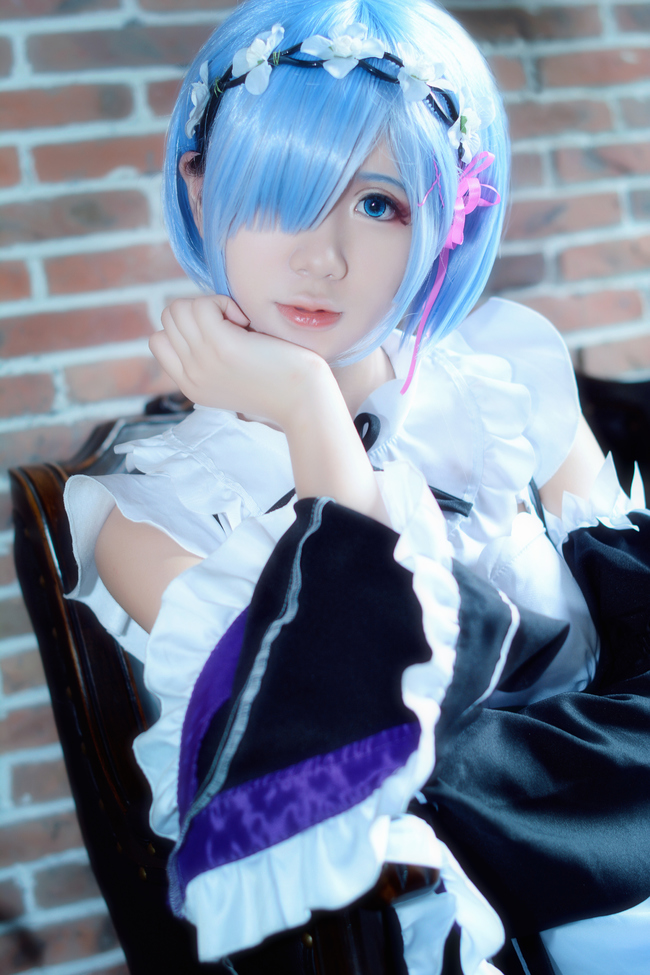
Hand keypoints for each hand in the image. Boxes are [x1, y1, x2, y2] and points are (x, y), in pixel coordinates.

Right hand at [150, 295, 330, 426]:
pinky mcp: (221, 347)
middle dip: (199, 312)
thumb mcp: (232, 377)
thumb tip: (199, 318)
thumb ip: (210, 359)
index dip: (186, 327)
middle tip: (232, 326)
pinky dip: (223, 303)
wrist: (302, 400)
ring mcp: (202, 362)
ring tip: (238, 323)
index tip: (218, 335)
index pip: (159, 342)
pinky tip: (245, 321)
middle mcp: (190, 376)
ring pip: (179, 308)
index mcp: (190, 386)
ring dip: (210, 305)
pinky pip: (201, 305)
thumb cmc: (278, 383)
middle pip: (169, 319)